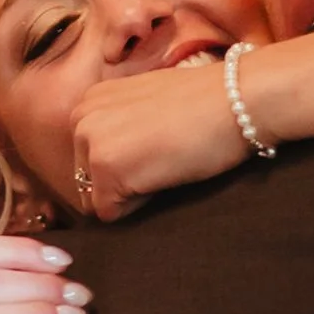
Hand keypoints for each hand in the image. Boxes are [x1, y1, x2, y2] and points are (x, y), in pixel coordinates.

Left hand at [68, 50, 243, 221]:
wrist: (233, 100)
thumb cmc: (204, 104)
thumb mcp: (146, 105)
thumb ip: (121, 126)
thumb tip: (119, 160)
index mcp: (91, 100)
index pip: (89, 157)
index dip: (124, 165)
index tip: (156, 146)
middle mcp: (80, 117)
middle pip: (87, 181)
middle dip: (121, 183)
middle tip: (162, 157)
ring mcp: (90, 143)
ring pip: (97, 198)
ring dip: (129, 194)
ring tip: (162, 164)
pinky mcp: (105, 169)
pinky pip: (110, 213)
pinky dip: (138, 206)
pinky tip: (163, 174)